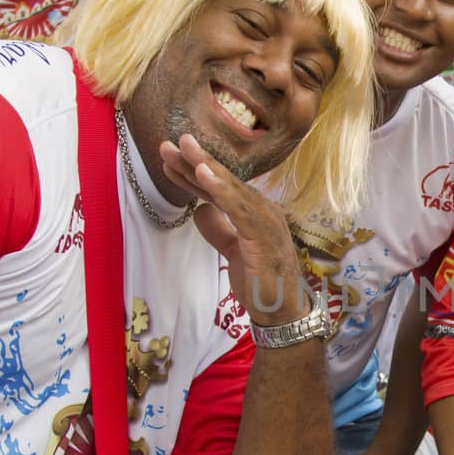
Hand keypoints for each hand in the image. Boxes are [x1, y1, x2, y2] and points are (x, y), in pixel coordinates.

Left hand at [159, 135, 310, 325]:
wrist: (283, 312)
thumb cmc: (263, 284)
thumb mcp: (234, 252)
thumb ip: (219, 230)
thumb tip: (199, 210)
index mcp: (255, 214)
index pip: (221, 190)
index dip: (196, 174)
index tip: (172, 160)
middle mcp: (262, 211)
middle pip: (224, 182)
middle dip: (196, 161)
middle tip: (170, 143)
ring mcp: (265, 220)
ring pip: (230, 189)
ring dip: (205, 167)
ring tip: (184, 148)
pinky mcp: (263, 233)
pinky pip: (237, 207)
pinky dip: (220, 189)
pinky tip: (204, 174)